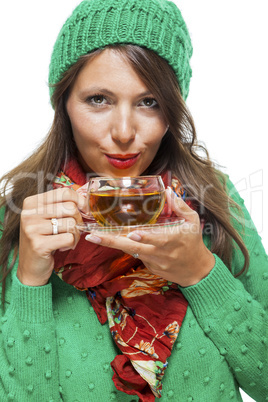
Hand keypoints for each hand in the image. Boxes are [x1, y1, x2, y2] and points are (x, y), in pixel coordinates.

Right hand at [17, 188, 86, 286]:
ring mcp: (32, 229)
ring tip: (66, 240)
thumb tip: (85, 199)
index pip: (64, 192)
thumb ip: (62, 205)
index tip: (84, 210)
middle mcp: (29, 213)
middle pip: (70, 208)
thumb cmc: (43, 238)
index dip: (79, 201)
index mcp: (32, 202)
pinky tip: (63, 247)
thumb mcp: (47, 217)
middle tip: (73, 229)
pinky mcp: (39, 245)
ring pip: (71, 224)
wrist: (30, 266)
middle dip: (78, 220)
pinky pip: (69, 238)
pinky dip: (71, 244)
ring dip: (75, 234)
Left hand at [85, 187, 214, 286]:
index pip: (157, 239)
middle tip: (92, 236)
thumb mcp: (193, 222)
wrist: (196, 271)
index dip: (144, 237)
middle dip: (111, 242)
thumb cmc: (193, 242)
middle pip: (133, 248)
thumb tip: (168, 190)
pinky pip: (136, 255)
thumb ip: (180, 206)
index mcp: (172, 240)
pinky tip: (114, 239)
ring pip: (130, 251)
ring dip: (113, 244)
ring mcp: (153, 262)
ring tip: (94, 236)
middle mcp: (160, 253)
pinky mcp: (150, 267)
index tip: (132, 233)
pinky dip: (126, 246)